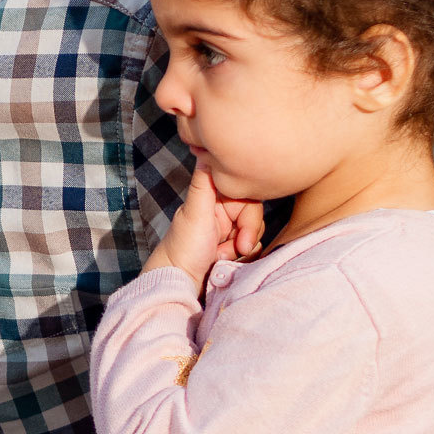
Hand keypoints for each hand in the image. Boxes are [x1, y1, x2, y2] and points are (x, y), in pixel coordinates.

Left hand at [145, 161, 263, 288]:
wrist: (178, 283)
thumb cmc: (183, 249)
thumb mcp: (194, 213)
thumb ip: (203, 183)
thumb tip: (205, 150)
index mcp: (213, 199)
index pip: (248, 197)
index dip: (250, 217)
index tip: (243, 234)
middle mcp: (221, 213)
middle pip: (255, 217)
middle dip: (248, 236)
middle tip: (236, 250)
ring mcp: (227, 232)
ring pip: (255, 234)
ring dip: (242, 250)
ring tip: (221, 258)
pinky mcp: (231, 250)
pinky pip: (252, 250)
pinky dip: (242, 259)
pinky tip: (224, 264)